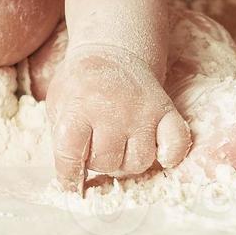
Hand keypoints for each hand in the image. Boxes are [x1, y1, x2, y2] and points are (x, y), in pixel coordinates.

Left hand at [44, 43, 191, 193]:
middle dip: (99, 162)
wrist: (112, 50)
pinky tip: (158, 155)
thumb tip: (71, 180)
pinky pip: (176, 144)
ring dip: (127, 162)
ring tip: (119, 147)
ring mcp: (141, 111)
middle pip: (108, 161)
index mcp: (79, 106)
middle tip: (97, 148)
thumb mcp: (59, 102)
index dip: (68, 175)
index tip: (70, 184)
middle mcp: (112, 109)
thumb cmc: (81, 84)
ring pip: (139, 161)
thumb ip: (62, 138)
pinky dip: (169, 156)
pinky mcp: (165, 109)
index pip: (71, 154)